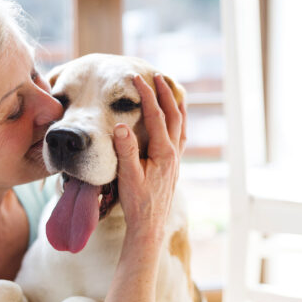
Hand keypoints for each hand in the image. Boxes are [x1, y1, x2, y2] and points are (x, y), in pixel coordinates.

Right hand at [113, 74, 186, 243]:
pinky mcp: (173, 166)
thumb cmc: (137, 203)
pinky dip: (178, 122)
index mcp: (164, 152)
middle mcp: (174, 153)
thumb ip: (125, 150)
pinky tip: (175, 121)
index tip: (136, 79)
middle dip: (165, 93)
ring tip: (172, 91)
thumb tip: (121, 125)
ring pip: (181, 125)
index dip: (146, 95)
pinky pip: (180, 137)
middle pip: (173, 115)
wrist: (149, 226)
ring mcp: (176, 160)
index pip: (156, 116)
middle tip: (157, 76)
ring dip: (176, 106)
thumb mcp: (128, 176)